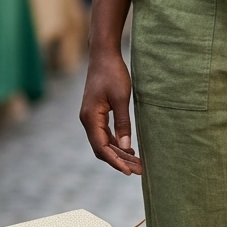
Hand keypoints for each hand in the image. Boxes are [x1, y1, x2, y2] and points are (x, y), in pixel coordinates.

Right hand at [80, 52, 141, 175]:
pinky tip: (129, 148)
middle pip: (102, 148)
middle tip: (139, 170)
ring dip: (119, 153)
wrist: (103, 55)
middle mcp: (87, 120)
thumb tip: (125, 147)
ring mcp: (90, 117)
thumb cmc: (113, 73)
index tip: (129, 171)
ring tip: (137, 162)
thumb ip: (123, 123)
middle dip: (120, 160)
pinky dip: (116, 143)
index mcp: (90, 118)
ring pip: (103, 143)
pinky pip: (104, 134)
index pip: (101, 147)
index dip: (115, 161)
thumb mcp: (121, 98)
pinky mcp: (96, 114)